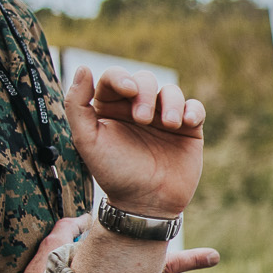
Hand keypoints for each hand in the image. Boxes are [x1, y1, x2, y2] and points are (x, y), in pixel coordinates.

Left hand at [66, 66, 204, 219]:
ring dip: (171, 102)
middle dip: (146, 94)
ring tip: (169, 124)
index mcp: (111, 107)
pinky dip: (193, 110)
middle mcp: (138, 108)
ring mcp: (164, 118)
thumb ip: (77, 105)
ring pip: (172, 92)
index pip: (115, 78)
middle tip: (143, 120)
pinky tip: (186, 123)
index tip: (128, 91)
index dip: (122, 78)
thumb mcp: (87, 140)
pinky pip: (195, 108)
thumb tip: (83, 68)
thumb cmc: (114, 173)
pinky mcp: (188, 129)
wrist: (146, 203)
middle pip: (145, 79)